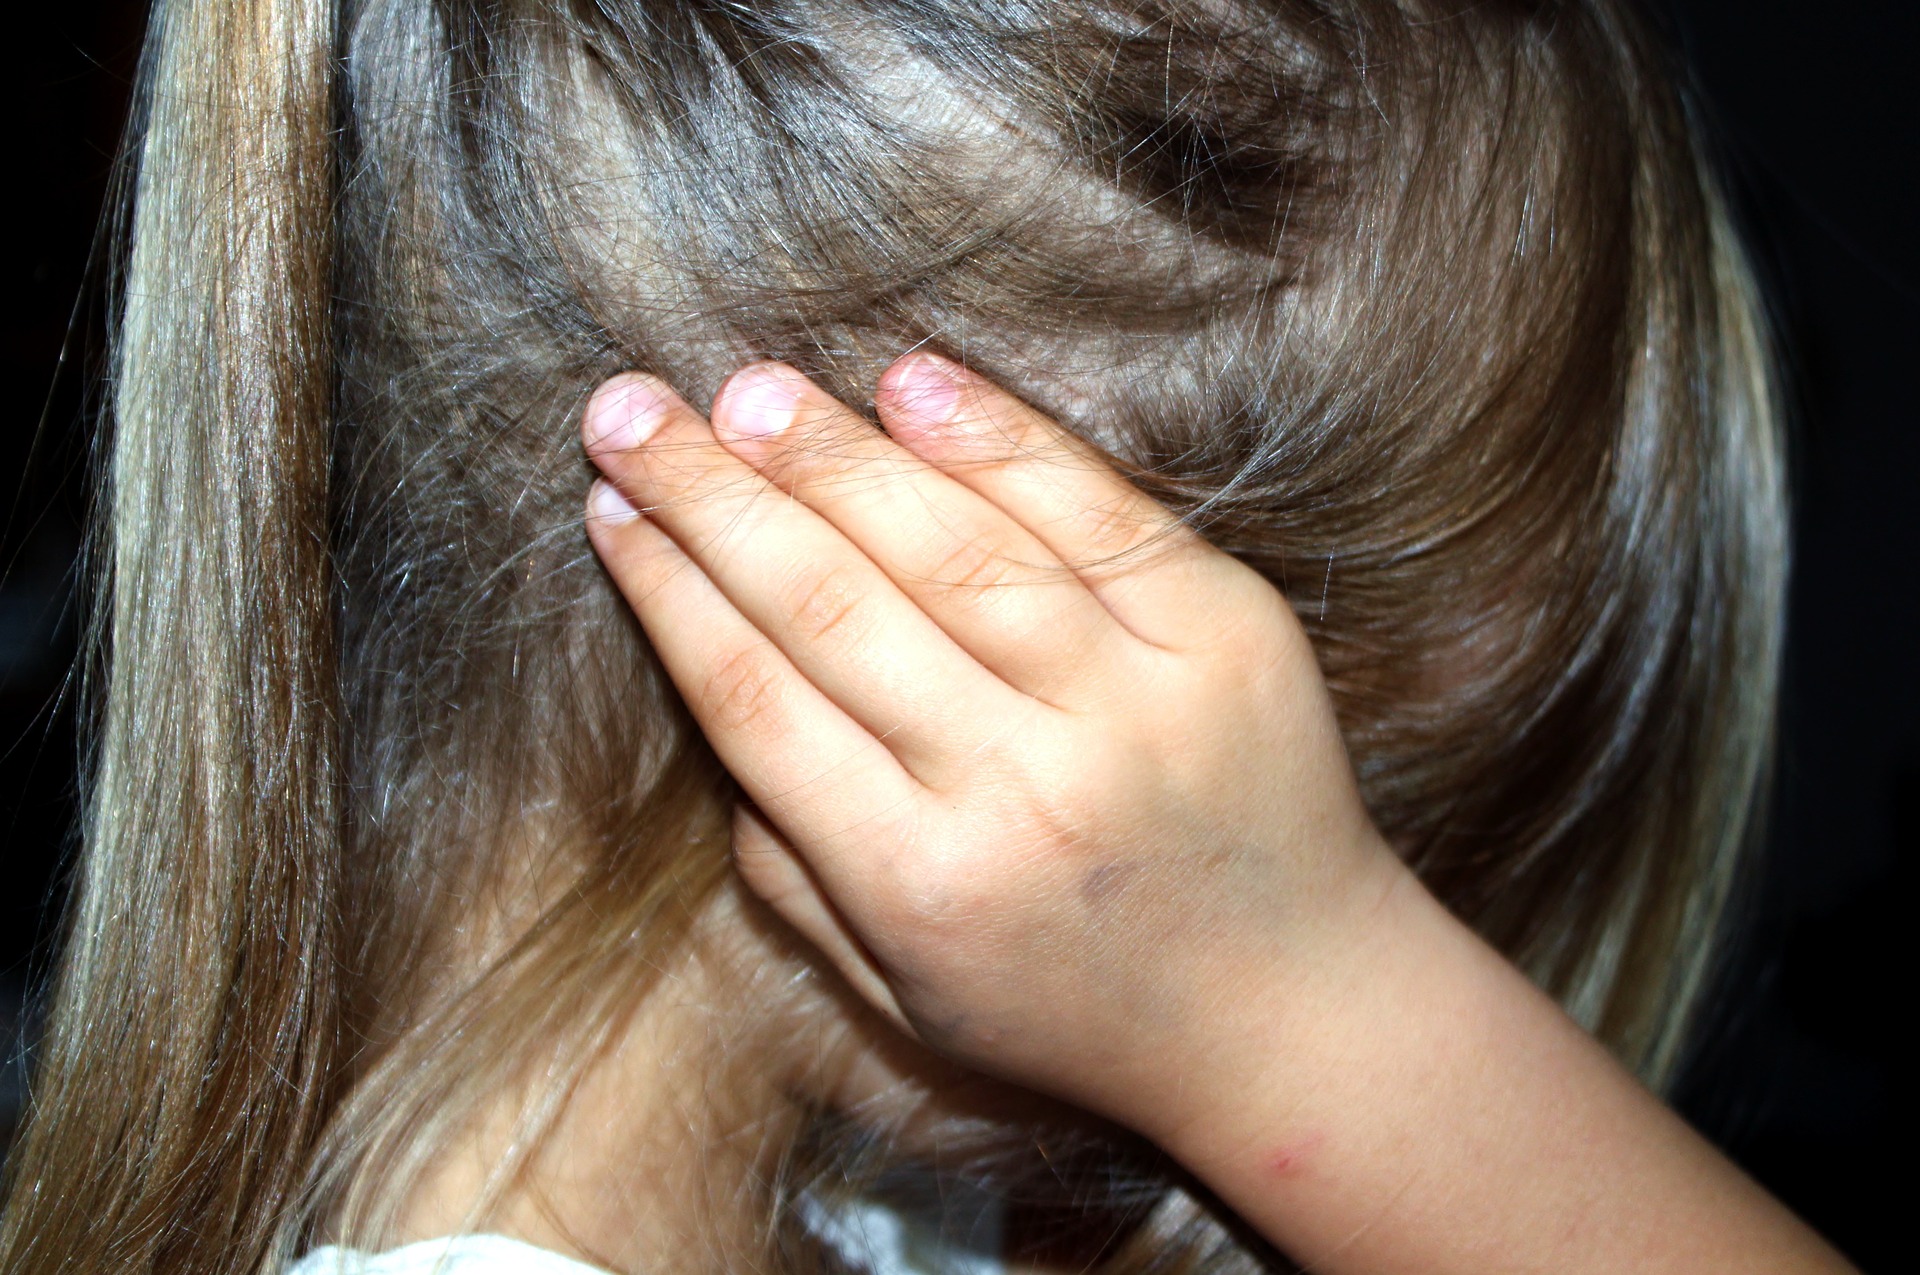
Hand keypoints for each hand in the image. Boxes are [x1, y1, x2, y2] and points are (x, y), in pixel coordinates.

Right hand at [581, 353, 1396, 1129]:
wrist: (1292, 1011)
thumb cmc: (1072, 1004)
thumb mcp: (900, 990)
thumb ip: (790, 868)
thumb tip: (716, 697)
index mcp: (920, 884)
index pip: (756, 699)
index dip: (670, 590)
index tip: (611, 511)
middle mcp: (1022, 785)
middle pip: (829, 603)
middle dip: (712, 496)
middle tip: (629, 412)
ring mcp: (1136, 701)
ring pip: (952, 544)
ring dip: (832, 455)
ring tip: (745, 393)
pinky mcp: (1226, 636)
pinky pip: (1092, 511)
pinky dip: (996, 438)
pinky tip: (910, 385)